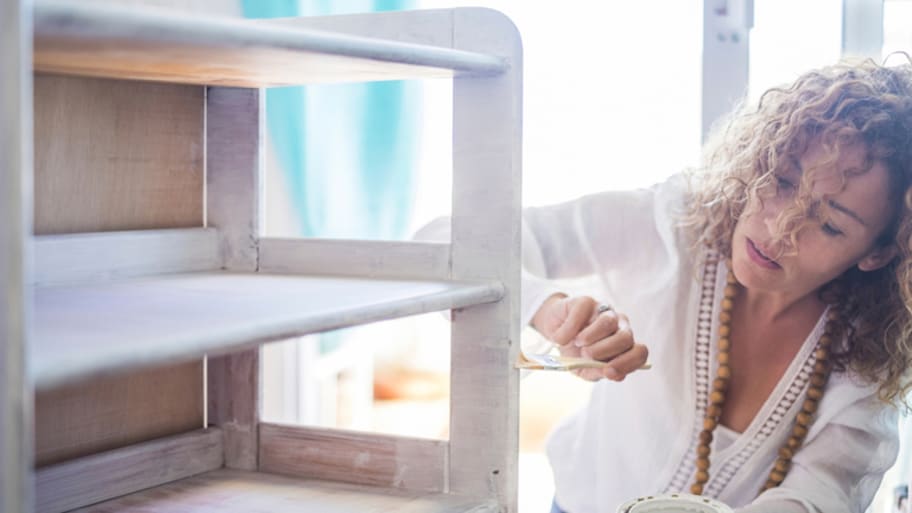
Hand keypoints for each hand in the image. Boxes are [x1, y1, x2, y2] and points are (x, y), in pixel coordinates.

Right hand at [530, 294, 647, 381]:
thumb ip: (598, 372)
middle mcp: (619, 326)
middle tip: (586, 355)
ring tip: (577, 343)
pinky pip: (582, 314)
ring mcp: (604, 311)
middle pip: (626, 337)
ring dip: (591, 337)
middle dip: (605, 350)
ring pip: (609, 322)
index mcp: (624, 346)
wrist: (554, 334)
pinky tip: (562, 338)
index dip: (627, 364)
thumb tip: (610, 372)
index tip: (608, 372)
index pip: (639, 353)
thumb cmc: (574, 352)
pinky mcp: (586, 301)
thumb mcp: (584, 369)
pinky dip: (570, 330)